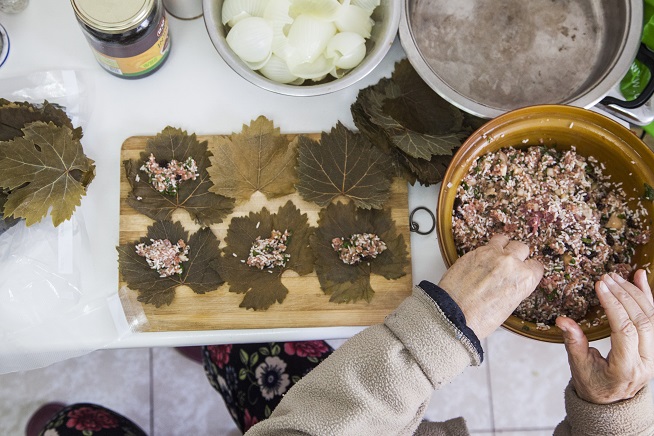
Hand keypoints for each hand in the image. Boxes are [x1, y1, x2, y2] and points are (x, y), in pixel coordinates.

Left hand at [438, 234, 543, 338]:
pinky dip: (484, 251)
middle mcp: (511, 263)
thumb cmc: (480, 318)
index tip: (524, 271)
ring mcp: (492, 254)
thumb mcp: (508, 306)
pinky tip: (479, 261)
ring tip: (495, 255)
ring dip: (502, 246)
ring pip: (503, 240)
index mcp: (525, 279)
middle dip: (517, 255)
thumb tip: (509, 282)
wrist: (454, 314)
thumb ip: (514, 288)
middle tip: (508, 264)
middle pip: (522, 248)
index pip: (536, 267)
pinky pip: (485, 245)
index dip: (529, 270)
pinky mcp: (474, 251)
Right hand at [556, 270, 653, 403]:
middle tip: (606, 278)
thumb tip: (562, 320)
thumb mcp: (579, 366)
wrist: (612, 400)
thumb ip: (574, 342)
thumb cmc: (594, 383)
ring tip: (616, 277)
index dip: (613, 306)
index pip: (625, 331)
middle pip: (642, 321)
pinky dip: (648, 296)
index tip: (600, 286)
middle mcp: (647, 362)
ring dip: (635, 293)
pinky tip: (639, 278)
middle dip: (623, 295)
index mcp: (627, 369)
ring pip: (652, 317)